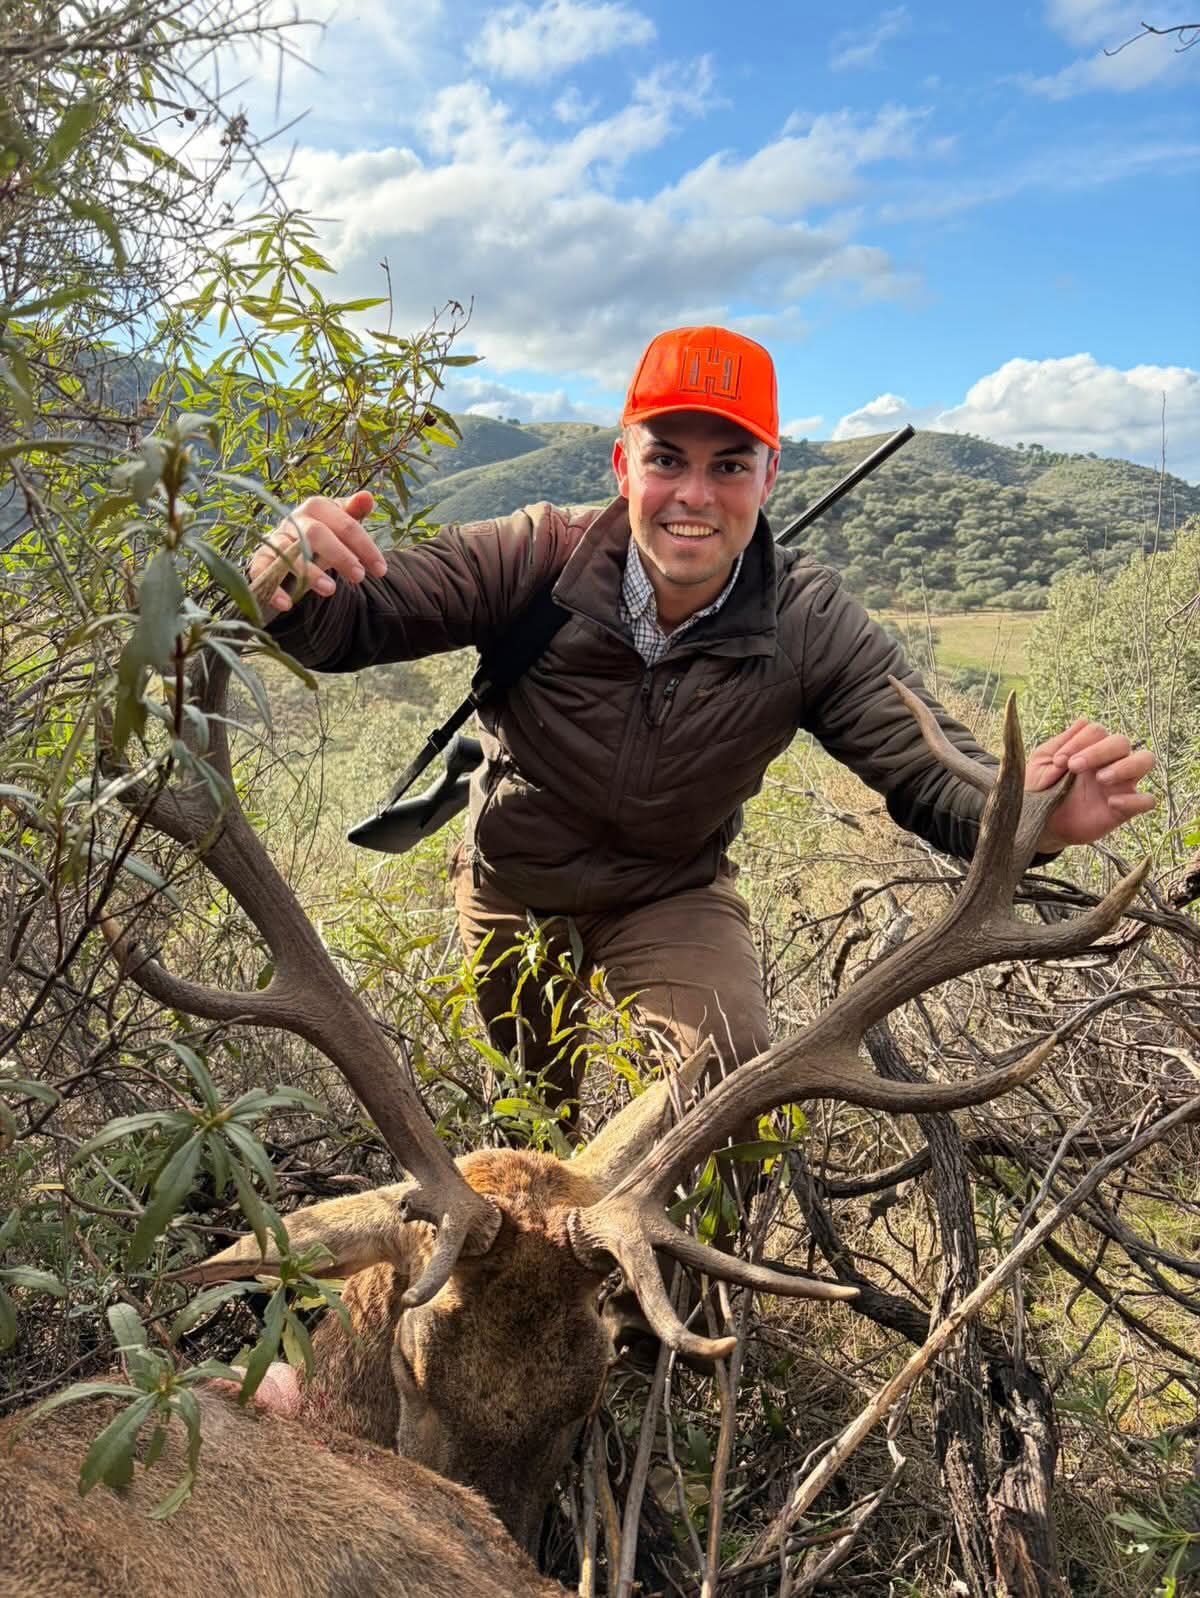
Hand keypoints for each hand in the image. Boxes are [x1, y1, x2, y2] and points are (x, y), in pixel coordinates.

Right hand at [249, 489, 386, 612]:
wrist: (291, 548)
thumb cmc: (324, 536)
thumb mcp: (340, 525)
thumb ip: (354, 513)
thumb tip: (368, 496)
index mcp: (317, 507)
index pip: (346, 524)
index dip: (366, 547)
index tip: (381, 570)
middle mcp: (294, 520)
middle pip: (315, 533)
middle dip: (339, 556)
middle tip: (359, 577)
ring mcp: (275, 539)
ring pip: (288, 552)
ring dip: (309, 572)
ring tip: (331, 590)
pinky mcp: (261, 560)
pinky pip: (261, 571)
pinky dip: (272, 589)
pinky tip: (287, 604)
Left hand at [1026, 718, 1155, 851]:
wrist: (1039, 823)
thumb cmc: (1040, 789)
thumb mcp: (1041, 764)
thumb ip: (1060, 743)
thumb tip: (1082, 721)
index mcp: (1089, 748)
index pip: (1097, 731)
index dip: (1079, 741)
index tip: (1059, 761)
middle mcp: (1109, 762)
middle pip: (1122, 741)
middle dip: (1099, 751)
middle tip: (1074, 767)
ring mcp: (1120, 784)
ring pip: (1145, 760)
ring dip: (1125, 766)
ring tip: (1100, 778)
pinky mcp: (1124, 809)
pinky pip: (1147, 800)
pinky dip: (1135, 800)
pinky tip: (1112, 802)